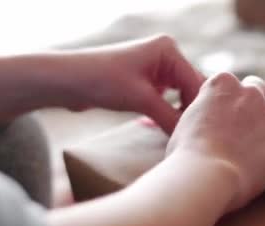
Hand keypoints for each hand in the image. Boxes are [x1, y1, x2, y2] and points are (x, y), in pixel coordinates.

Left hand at [60, 35, 204, 132]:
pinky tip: (159, 128)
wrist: (66, 81)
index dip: (198, 108)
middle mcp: (165, 56)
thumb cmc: (101, 80)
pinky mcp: (146, 83)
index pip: (196, 82)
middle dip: (188, 112)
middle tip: (190, 136)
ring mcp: (156, 70)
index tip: (198, 132)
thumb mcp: (141, 99)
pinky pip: (165, 101)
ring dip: (176, 115)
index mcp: (168, 50)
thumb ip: (170, 117)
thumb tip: (191, 136)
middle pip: (190, 89)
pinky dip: (164, 115)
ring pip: (178, 97)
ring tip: (177, 134)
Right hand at [166, 73, 264, 210]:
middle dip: (254, 102)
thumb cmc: (186, 155)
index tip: (224, 115)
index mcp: (221, 84)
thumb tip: (204, 120)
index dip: (228, 99)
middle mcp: (249, 93)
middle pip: (259, 87)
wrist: (205, 176)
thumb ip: (201, 112)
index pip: (231, 82)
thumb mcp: (185, 123)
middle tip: (246, 124)